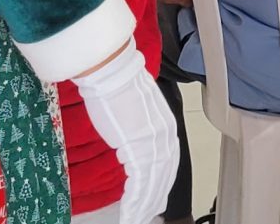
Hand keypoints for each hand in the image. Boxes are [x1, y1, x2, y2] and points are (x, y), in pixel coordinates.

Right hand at [72, 45, 178, 223]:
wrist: (111, 71)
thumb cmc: (115, 83)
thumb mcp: (132, 107)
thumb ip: (137, 125)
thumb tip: (131, 133)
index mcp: (165, 126)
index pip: (168, 162)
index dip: (161, 183)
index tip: (156, 197)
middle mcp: (166, 137)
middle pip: (164, 177)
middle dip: (154, 200)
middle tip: (146, 216)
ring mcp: (155, 145)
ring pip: (153, 186)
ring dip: (143, 207)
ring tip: (134, 221)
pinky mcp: (140, 151)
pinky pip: (140, 186)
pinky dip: (134, 204)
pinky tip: (129, 215)